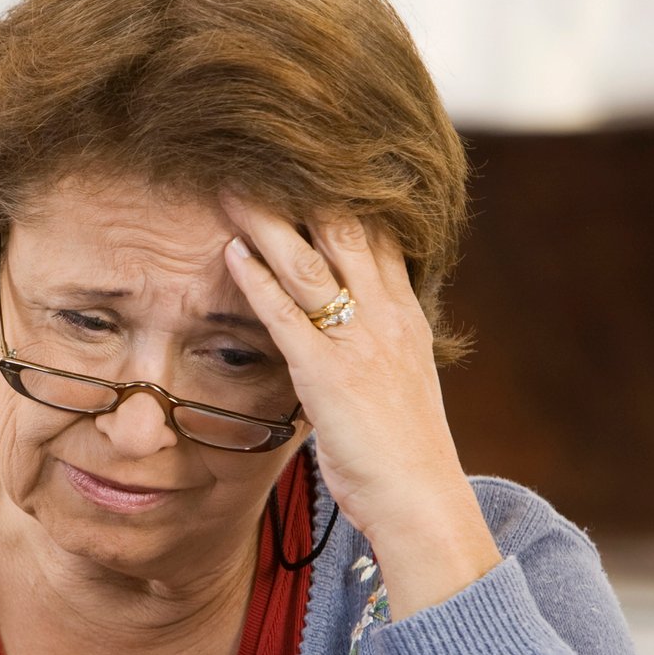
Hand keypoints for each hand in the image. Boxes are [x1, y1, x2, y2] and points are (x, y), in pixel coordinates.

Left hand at [221, 196, 499, 617]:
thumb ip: (373, 347)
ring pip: (312, 265)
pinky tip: (232, 254)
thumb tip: (350, 328)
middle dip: (303, 191)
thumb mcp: (398, 384)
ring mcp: (359, 343)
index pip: (379, 235)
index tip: (313, 160)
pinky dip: (258, 281)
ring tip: (233, 188)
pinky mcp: (328, 374)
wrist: (421, 501)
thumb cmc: (403, 452)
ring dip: (270, 223)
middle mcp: (388, 317)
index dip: (346, 193)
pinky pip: (288, 316)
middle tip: (263, 154)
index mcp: (405, 316)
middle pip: (345, 233)